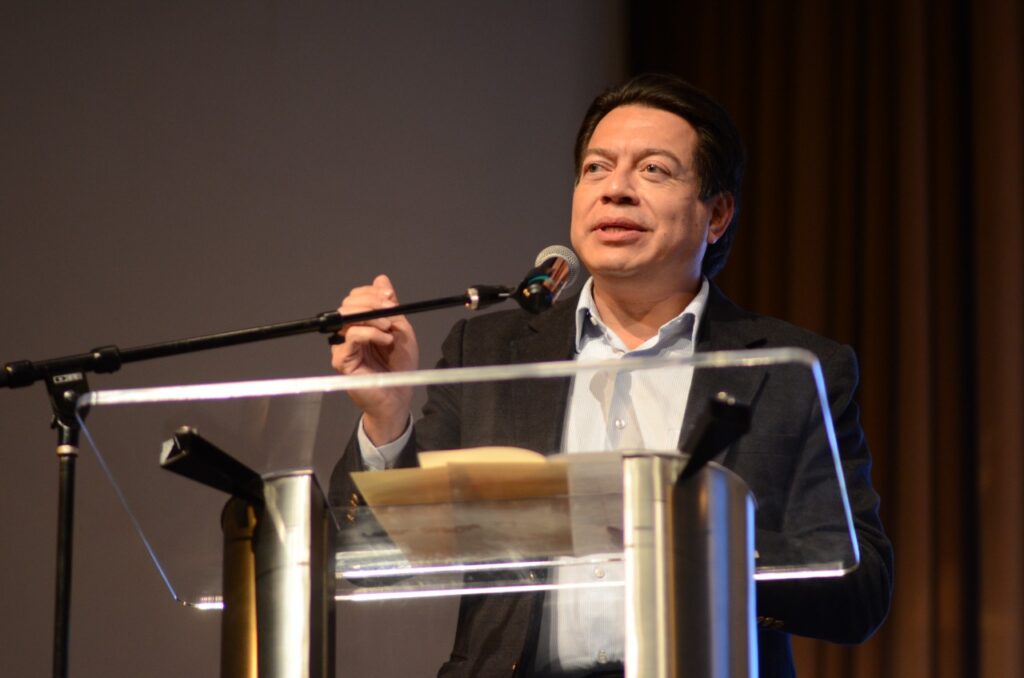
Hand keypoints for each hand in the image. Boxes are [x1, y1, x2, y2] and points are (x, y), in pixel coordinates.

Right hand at [330, 274, 418, 444]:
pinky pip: (350, 337)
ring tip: (389, 327)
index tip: (389, 297)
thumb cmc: (399, 366)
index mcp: (360, 324)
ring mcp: (342, 346)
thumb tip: (381, 279)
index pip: (356, 297)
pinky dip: (370, 333)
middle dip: (372, 302)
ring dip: (372, 316)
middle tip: (391, 312)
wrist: (398, 396)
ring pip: (346, 316)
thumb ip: (391, 307)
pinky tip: (385, 339)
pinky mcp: (342, 360)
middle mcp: (347, 332)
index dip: (371, 292)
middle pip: (348, 304)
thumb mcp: (401, 331)